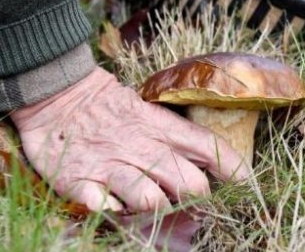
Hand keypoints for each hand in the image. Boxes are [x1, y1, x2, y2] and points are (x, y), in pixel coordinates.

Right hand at [10, 67, 248, 212]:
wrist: (56, 92)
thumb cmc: (105, 104)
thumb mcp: (145, 109)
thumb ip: (173, 134)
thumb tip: (206, 164)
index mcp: (160, 126)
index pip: (209, 148)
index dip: (234, 169)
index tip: (248, 185)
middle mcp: (141, 147)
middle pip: (190, 185)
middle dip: (196, 198)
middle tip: (187, 198)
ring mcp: (111, 166)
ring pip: (153, 201)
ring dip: (157, 209)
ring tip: (148, 203)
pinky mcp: (80, 181)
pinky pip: (106, 209)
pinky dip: (112, 212)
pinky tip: (110, 204)